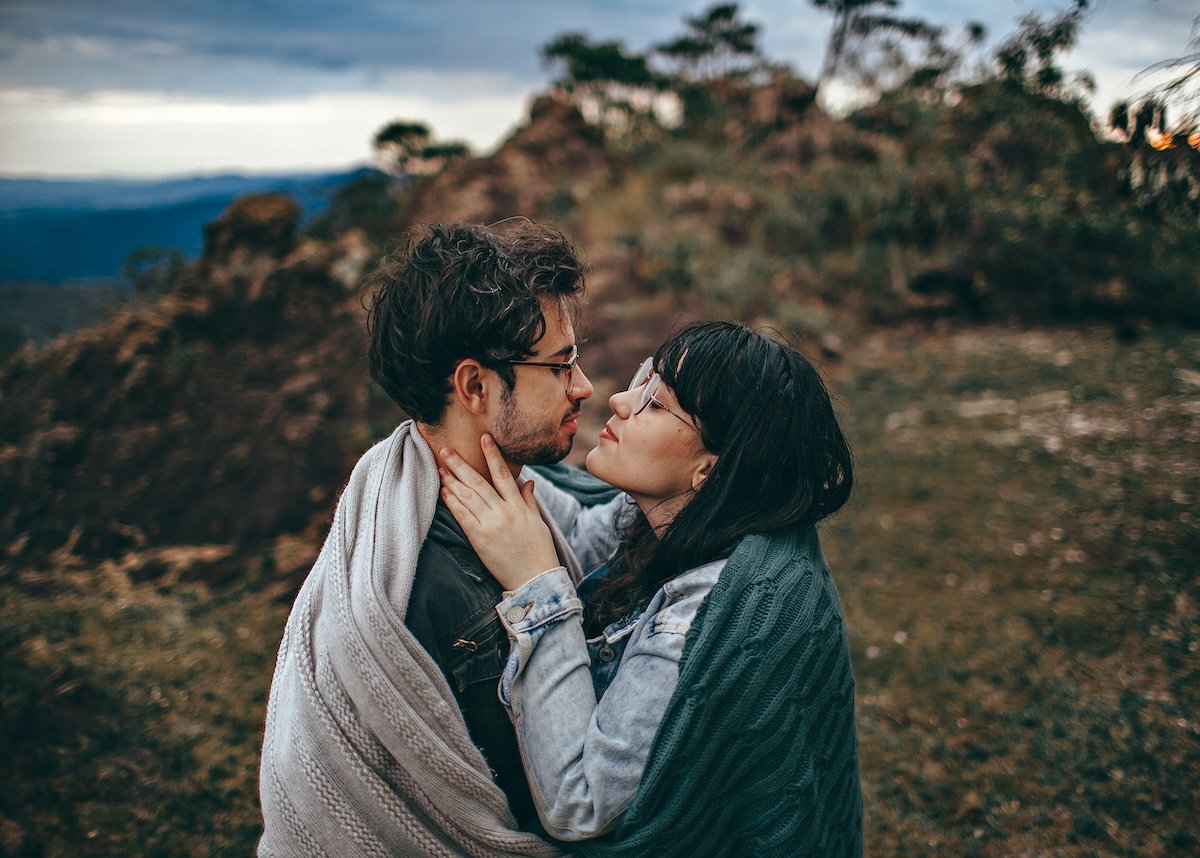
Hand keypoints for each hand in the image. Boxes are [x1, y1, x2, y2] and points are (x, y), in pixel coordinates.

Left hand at [439, 434, 561, 590]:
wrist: (535, 579)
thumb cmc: (538, 550)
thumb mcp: (537, 522)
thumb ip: (528, 501)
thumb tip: (528, 481)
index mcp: (518, 506)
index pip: (503, 474)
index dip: (493, 455)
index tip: (484, 438)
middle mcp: (504, 512)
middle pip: (479, 482)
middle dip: (461, 465)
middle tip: (446, 449)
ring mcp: (491, 525)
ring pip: (468, 497)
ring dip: (452, 481)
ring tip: (440, 468)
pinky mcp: (480, 539)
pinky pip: (463, 517)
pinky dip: (453, 503)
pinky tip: (444, 491)